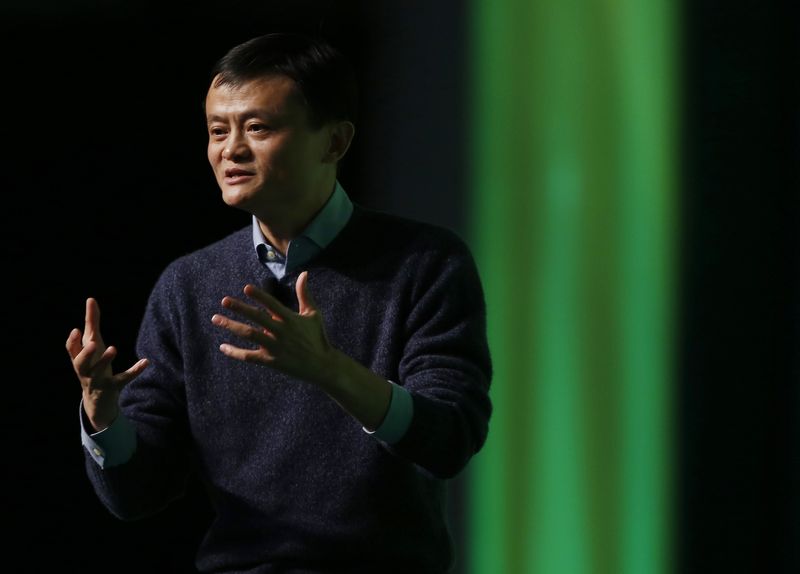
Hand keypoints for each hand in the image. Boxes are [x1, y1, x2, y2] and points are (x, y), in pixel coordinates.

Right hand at [65, 298, 148, 430]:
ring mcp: (98, 380)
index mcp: (79, 359)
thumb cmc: (94, 365)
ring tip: (113, 348)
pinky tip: (146, 361)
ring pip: (98, 372)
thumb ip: (92, 324)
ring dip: (105, 360)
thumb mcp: (93, 345)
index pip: (71, 350)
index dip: (72, 341)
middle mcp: (85, 370)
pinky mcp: (113, 387)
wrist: (97, 400)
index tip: (77, 330)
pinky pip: (123, 379)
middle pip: (80, 363)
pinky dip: (134, 371)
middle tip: (92, 342)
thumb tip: (91, 299)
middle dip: (85, 353)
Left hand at [211, 271, 336, 386]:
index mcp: (291, 319)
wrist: (322, 366)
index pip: (272, 304)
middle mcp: (282, 332)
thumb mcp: (313, 314)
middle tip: (224, 301)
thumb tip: (304, 273)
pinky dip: (235, 352)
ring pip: (249, 335)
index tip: (246, 288)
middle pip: (257, 318)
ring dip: (231, 326)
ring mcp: (275, 347)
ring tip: (216, 318)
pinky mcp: (271, 361)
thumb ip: (304, 294)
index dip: (259, 296)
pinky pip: (249, 356)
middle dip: (240, 308)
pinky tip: (223, 346)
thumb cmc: (317, 337)